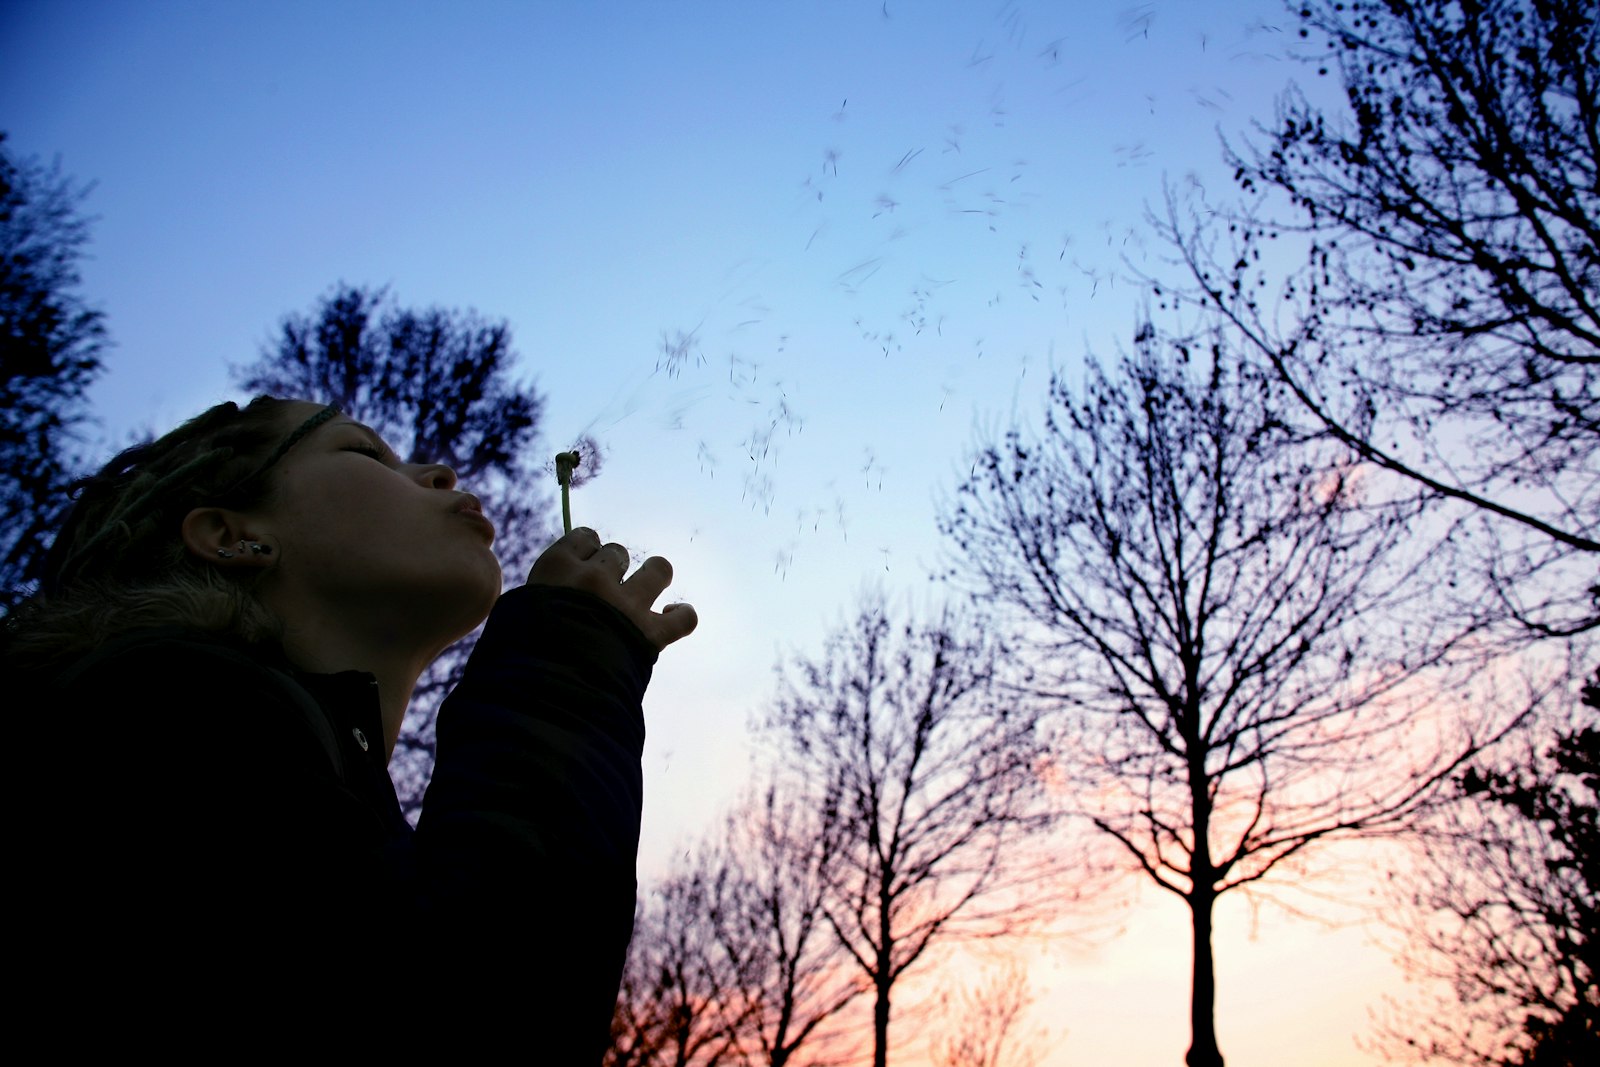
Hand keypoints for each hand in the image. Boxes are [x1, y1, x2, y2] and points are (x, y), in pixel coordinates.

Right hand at [526, 527, 697, 650]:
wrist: (546, 691)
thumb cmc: (518, 656)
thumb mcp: (514, 615)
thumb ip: (539, 597)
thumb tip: (550, 596)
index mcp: (558, 567)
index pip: (584, 537)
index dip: (587, 551)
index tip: (583, 566)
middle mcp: (595, 578)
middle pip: (617, 553)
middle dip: (614, 569)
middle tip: (602, 594)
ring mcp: (627, 604)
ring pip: (657, 570)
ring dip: (654, 576)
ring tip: (645, 590)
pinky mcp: (650, 634)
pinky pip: (684, 618)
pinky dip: (683, 617)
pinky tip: (675, 616)